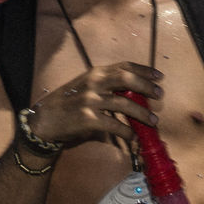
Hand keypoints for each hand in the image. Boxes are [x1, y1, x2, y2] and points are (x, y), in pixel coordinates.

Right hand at [26, 62, 163, 149]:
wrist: (44, 120)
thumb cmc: (66, 104)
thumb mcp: (85, 87)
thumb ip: (105, 86)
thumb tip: (133, 94)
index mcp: (94, 73)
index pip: (123, 66)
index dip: (143, 70)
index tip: (159, 76)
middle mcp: (93, 83)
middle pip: (127, 80)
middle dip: (146, 86)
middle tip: (159, 95)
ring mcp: (90, 100)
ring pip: (125, 105)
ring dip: (142, 114)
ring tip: (153, 121)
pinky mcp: (88, 119)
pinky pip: (115, 126)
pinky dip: (127, 132)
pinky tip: (133, 136)